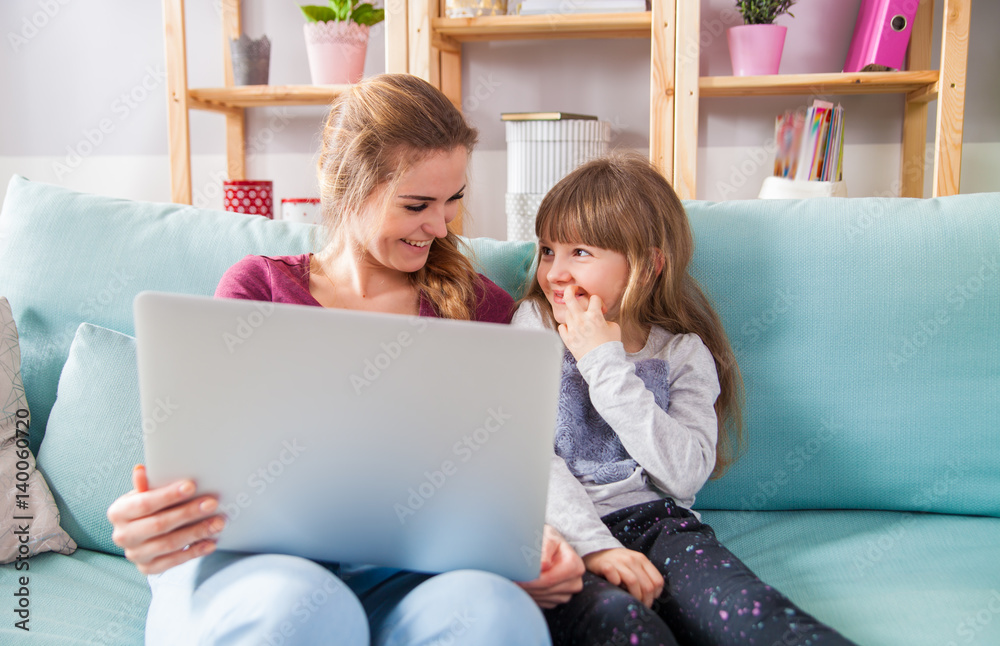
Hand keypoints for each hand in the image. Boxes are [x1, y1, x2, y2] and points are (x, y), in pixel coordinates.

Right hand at [107, 465, 224, 574]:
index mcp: (118, 512)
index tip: (191, 486)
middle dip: (188, 513)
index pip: (144, 503)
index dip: (168, 495)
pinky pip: (174, 562)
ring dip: (196, 532)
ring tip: (218, 522)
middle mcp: (122, 536)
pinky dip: (194, 552)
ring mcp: (135, 554)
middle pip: (159, 525)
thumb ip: (146, 484)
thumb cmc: (148, 507)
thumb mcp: (144, 493)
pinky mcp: (148, 568)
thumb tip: (141, 470)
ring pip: (169, 544)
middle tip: (212, 503)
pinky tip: (211, 542)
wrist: (143, 534)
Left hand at [517, 525, 584, 608]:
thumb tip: (543, 566)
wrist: (552, 546)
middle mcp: (575, 581)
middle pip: (546, 589)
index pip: (549, 579)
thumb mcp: (547, 537)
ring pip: (544, 597)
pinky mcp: (560, 599)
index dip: (531, 579)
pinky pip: (544, 602)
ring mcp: (569, 593)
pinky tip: (525, 585)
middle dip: (527, 585)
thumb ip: (545, 549)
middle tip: (511, 578)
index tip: (517, 576)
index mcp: (574, 565)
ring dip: (528, 591)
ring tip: (516, 580)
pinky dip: (532, 595)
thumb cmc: (548, 539)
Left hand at [557, 285, 620, 360]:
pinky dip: (566, 326)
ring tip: (578, 317)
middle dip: (571, 290)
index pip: (594, 298)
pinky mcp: (567, 339)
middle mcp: (581, 320)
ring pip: (567, 313)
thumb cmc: (611, 346)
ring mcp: (573, 329)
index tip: (601, 308)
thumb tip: (599, 319)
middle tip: (573, 288)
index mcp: (594, 315)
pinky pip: (562, 327)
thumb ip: (605, 319)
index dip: (598, 301)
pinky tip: (572, 328)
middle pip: (570, 298)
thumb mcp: (614, 328)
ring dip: (573, 312)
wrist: (603, 363)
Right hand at [583, 547, 663, 607]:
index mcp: (641, 559)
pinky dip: (616, 584)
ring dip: (633, 597)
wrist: (595, 553)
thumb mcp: (633, 565)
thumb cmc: (617, 564)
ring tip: (630, 603)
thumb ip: (644, 576)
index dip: (655, 595)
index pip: (657, 581)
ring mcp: (618, 561)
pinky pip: (614, 576)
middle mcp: (631, 559)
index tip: (648, 601)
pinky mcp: (604, 564)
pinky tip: (615, 587)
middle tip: (640, 607)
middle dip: (645, 601)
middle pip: (647, 585)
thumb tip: (653, 595)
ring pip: (633, 582)